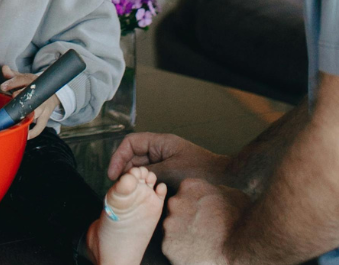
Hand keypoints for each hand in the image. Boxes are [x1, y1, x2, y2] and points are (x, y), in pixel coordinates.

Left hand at [0, 65, 59, 138]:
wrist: (54, 94)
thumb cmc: (35, 86)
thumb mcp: (25, 78)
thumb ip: (13, 75)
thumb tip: (4, 68)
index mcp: (33, 82)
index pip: (23, 80)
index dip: (12, 83)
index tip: (2, 87)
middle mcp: (39, 94)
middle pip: (30, 96)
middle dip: (20, 98)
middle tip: (11, 102)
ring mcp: (43, 106)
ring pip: (35, 112)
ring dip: (26, 116)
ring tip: (15, 121)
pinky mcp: (46, 116)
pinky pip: (41, 126)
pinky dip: (34, 132)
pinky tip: (25, 135)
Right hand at [107, 132, 230, 189]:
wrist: (225, 179)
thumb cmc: (201, 171)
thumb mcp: (170, 170)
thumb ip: (148, 172)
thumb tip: (131, 178)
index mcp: (160, 142)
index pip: (130, 143)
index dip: (118, 157)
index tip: (113, 174)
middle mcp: (161, 150)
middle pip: (134, 157)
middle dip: (124, 170)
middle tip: (119, 187)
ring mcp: (166, 162)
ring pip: (142, 169)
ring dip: (135, 179)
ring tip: (129, 193)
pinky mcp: (170, 175)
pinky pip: (152, 178)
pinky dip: (145, 186)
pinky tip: (143, 196)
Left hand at [161, 179, 247, 264]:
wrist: (238, 244)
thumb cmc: (240, 220)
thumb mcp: (232, 195)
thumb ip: (217, 190)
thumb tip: (216, 191)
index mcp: (189, 186)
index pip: (184, 194)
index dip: (193, 206)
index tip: (203, 215)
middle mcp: (175, 202)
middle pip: (175, 210)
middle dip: (185, 219)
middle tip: (200, 230)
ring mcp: (169, 223)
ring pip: (171, 228)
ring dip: (181, 234)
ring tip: (198, 242)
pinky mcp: (168, 244)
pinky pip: (171, 247)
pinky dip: (180, 251)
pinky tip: (194, 252)